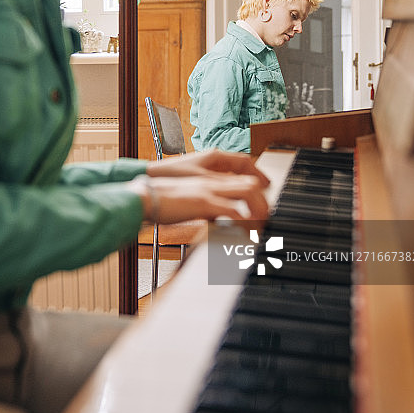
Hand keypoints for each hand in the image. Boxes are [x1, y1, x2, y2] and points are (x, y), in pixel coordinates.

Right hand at [131, 172, 267, 225]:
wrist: (144, 197)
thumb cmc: (162, 202)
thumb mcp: (187, 203)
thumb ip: (203, 208)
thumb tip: (214, 220)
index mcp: (208, 181)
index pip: (240, 179)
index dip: (257, 192)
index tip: (264, 208)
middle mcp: (212, 182)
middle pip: (250, 183)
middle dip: (265, 201)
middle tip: (269, 219)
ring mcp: (209, 190)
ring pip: (247, 191)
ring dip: (260, 208)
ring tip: (263, 225)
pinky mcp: (203, 202)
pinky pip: (233, 210)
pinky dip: (244, 221)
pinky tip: (248, 233)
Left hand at [146, 149, 269, 187]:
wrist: (149, 179)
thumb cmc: (173, 177)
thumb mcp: (204, 183)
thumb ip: (226, 186)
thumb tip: (247, 191)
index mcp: (216, 157)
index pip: (245, 162)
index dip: (258, 174)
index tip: (267, 185)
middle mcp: (212, 160)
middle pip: (240, 167)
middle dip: (253, 180)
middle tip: (263, 193)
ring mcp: (204, 167)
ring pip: (230, 174)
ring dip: (242, 184)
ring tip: (250, 197)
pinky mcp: (197, 176)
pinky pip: (220, 180)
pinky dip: (229, 189)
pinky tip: (229, 201)